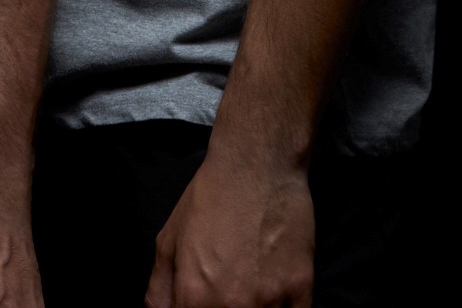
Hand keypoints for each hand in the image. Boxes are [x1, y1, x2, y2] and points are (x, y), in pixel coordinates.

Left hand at [145, 148, 312, 307]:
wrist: (255, 167)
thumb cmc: (208, 199)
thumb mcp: (167, 241)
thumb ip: (159, 290)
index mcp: (194, 296)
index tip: (200, 302)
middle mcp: (232, 306)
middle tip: (226, 289)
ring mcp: (270, 302)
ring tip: (247, 286)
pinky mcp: (301, 292)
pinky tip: (271, 295)